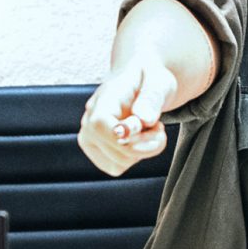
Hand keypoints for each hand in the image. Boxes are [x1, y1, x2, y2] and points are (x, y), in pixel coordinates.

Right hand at [78, 60, 178, 176]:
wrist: (141, 83)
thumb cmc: (150, 80)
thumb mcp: (159, 82)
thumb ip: (152, 98)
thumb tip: (144, 119)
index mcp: (103, 99)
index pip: (100, 125)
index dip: (124, 136)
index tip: (149, 126)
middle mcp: (89, 120)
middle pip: (117, 151)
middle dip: (147, 144)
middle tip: (157, 125)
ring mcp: (89, 138)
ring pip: (119, 164)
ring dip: (141, 151)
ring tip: (146, 129)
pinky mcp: (96, 152)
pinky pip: (116, 168)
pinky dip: (133, 158)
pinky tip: (137, 139)